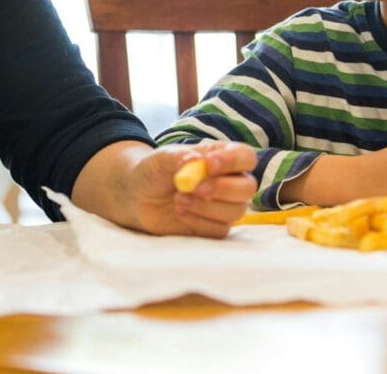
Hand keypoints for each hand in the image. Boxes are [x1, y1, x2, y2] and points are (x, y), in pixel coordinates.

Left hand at [129, 142, 256, 238]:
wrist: (138, 195)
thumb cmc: (155, 170)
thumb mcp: (162, 158)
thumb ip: (180, 156)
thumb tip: (197, 160)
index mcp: (222, 157)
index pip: (245, 156)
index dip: (233, 161)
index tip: (208, 165)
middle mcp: (229, 181)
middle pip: (248, 187)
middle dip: (223, 189)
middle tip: (196, 188)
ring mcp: (223, 205)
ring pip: (236, 211)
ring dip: (207, 207)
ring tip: (178, 199)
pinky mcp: (214, 226)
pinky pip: (219, 229)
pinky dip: (199, 222)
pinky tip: (180, 212)